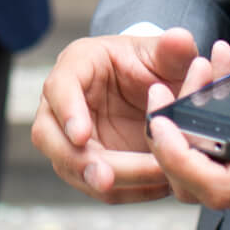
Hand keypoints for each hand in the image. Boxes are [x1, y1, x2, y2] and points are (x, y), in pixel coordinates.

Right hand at [32, 28, 225, 202]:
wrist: (151, 87)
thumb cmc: (148, 63)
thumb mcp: (162, 53)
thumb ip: (172, 48)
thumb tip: (180, 39)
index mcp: (76, 66)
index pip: (59, 86)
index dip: (67, 111)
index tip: (80, 135)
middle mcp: (62, 103)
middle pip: (49, 135)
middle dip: (76, 159)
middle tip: (104, 176)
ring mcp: (69, 137)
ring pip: (70, 166)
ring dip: (104, 181)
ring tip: (146, 183)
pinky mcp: (85, 164)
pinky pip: (96, 185)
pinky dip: (126, 190)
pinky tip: (157, 187)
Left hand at [145, 32, 229, 216]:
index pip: (215, 188)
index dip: (178, 158)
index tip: (161, 116)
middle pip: (206, 185)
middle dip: (178, 139)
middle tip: (168, 83)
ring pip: (218, 171)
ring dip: (196, 128)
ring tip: (198, 68)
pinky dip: (217, 125)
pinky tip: (220, 78)